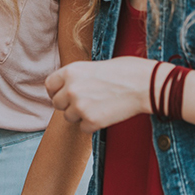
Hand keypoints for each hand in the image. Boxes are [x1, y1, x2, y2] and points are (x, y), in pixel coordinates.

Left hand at [45, 57, 160, 132]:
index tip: (63, 95)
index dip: (56, 91)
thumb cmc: (125, 71)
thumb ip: (77, 77)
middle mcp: (71, 89)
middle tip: (85, 102)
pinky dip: (92, 125)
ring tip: (99, 105)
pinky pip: (83, 128)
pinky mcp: (92, 122)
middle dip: (68, 104)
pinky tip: (106, 114)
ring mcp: (80, 106)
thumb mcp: (93, 66)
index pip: (49, 85)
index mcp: (70, 71)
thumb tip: (68, 87)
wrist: (145, 85)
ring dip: (80, 115)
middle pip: (57, 104)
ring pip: (69, 117)